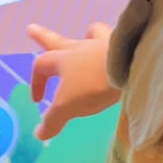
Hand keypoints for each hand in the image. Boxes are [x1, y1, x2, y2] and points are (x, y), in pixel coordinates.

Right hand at [30, 23, 116, 139]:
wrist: (131, 65)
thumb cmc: (93, 83)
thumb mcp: (68, 105)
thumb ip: (53, 120)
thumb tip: (39, 134)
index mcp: (64, 60)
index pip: (41, 66)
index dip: (36, 82)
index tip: (37, 100)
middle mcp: (82, 48)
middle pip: (58, 41)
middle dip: (42, 37)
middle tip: (31, 28)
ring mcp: (105, 43)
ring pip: (92, 34)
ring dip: (86, 36)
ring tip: (87, 35)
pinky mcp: (126, 46)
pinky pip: (115, 40)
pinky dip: (112, 43)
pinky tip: (116, 49)